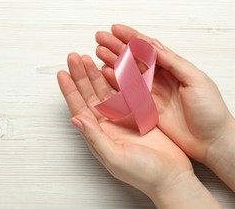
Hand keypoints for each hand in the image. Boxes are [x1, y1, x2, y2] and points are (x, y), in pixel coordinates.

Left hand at [57, 52, 211, 204]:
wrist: (172, 177)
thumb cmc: (143, 173)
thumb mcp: (115, 157)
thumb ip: (95, 137)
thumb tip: (75, 119)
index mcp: (99, 134)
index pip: (79, 107)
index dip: (70, 90)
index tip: (62, 73)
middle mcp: (108, 124)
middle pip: (89, 94)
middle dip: (81, 75)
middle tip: (74, 57)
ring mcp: (123, 117)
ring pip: (105, 90)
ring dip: (95, 74)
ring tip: (87, 57)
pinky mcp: (139, 113)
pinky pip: (124, 91)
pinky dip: (117, 79)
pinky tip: (111, 67)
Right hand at [95, 24, 233, 163]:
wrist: (213, 141)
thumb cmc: (211, 110)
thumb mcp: (196, 80)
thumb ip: (174, 63)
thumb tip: (154, 46)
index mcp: (173, 67)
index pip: (148, 47)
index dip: (131, 37)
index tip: (115, 29)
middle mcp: (160, 78)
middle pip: (134, 58)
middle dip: (116, 46)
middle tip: (100, 38)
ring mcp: (152, 93)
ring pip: (127, 72)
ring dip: (113, 61)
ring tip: (98, 52)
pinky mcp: (146, 108)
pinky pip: (127, 92)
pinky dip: (115, 81)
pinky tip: (105, 73)